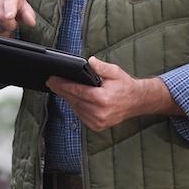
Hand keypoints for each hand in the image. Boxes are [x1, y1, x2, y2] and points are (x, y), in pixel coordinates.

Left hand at [46, 57, 181, 131]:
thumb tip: (89, 62)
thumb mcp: (114, 72)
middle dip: (61, 90)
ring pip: (75, 108)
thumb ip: (100, 67)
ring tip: (59, 89)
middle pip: (73, 100)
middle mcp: (99, 112)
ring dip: (67, 99)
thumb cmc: (125, 86)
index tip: (52, 79)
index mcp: (103, 99)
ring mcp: (98, 121)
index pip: (77, 91)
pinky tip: (72, 98)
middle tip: (51, 82)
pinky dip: (75, 106)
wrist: (136, 102)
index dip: (62, 85)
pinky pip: (81, 115)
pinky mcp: (97, 126)